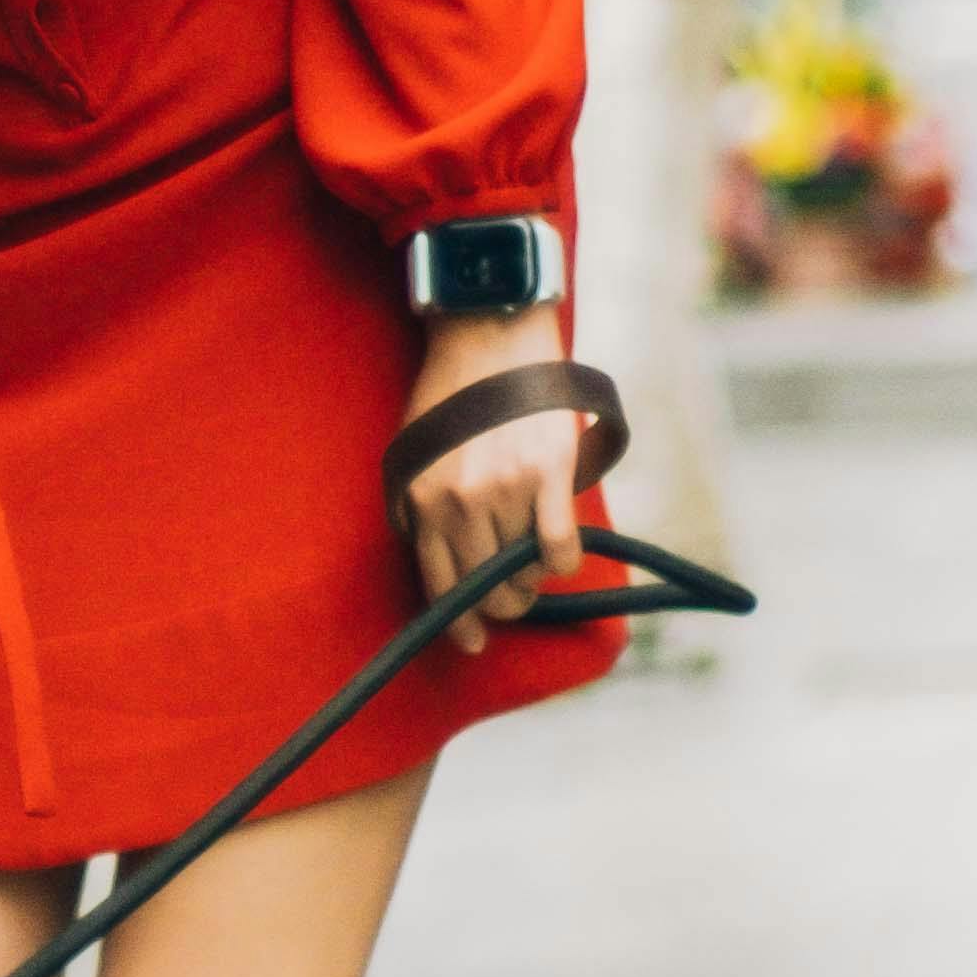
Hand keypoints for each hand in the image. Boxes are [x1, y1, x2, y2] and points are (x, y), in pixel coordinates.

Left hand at [390, 307, 588, 636]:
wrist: (489, 334)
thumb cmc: (452, 392)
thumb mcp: (414, 450)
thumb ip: (419, 504)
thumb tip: (436, 558)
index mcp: (421, 499)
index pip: (439, 583)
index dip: (459, 623)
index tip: (472, 642)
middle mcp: (458, 501)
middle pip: (486, 588)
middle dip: (503, 604)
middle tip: (514, 598)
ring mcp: (503, 489)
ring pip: (523, 573)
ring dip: (532, 581)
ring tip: (534, 567)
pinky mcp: (547, 474)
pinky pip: (558, 548)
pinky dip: (562, 563)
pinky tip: (560, 557)